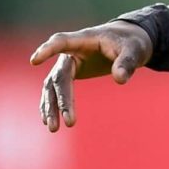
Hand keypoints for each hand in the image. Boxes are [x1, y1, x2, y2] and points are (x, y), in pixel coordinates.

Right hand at [29, 21, 151, 131]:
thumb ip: (127, 62)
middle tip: (69, 123)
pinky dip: (52, 104)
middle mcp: (70, 52)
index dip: (47, 50)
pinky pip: (55, 90)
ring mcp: (67, 64)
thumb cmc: (130, 42)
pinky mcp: (68, 74)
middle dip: (61, 100)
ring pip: (52, 86)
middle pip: (59, 76)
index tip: (34, 61)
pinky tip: (49, 121)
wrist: (127, 42)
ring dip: (52, 107)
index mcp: (84, 39)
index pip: (61, 42)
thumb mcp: (135, 50)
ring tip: (53, 129)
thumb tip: (120, 79)